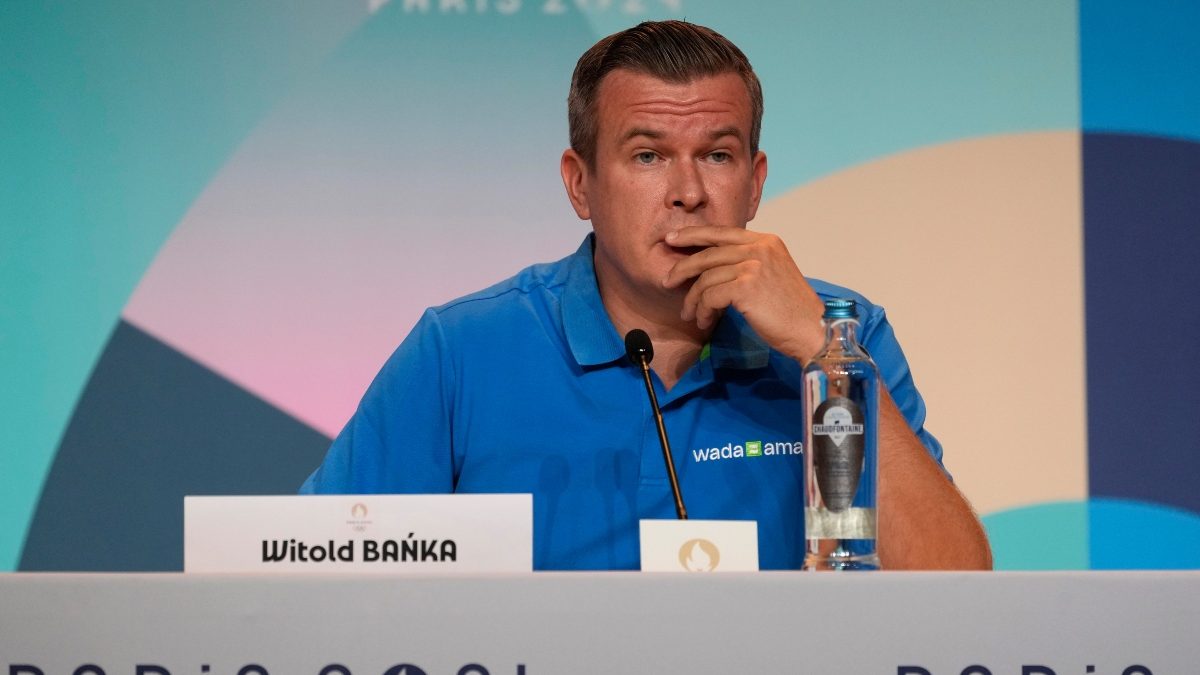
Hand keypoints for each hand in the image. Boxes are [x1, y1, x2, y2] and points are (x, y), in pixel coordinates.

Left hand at [661, 225, 826, 360]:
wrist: (812, 330)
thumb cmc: (791, 310)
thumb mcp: (772, 274)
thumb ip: (748, 264)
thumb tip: (712, 267)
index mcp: (766, 241)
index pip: (721, 232)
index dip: (693, 234)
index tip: (673, 240)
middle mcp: (760, 248)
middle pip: (707, 253)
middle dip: (682, 267)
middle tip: (667, 281)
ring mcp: (753, 265)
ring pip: (705, 278)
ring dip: (694, 299)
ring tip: (691, 315)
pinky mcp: (746, 286)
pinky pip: (710, 295)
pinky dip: (703, 310)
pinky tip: (704, 320)